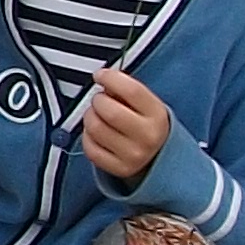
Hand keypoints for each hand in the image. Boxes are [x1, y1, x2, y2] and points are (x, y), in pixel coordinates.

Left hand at [82, 66, 173, 184]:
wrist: (157, 157)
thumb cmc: (145, 123)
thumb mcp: (146, 104)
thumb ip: (125, 90)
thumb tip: (103, 80)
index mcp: (157, 115)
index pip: (131, 91)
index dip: (111, 78)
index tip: (100, 75)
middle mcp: (148, 136)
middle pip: (110, 111)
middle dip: (98, 100)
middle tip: (99, 100)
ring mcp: (133, 155)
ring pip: (96, 129)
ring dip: (90, 117)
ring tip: (97, 116)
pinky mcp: (119, 169)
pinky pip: (90, 148)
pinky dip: (87, 137)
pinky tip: (96, 133)